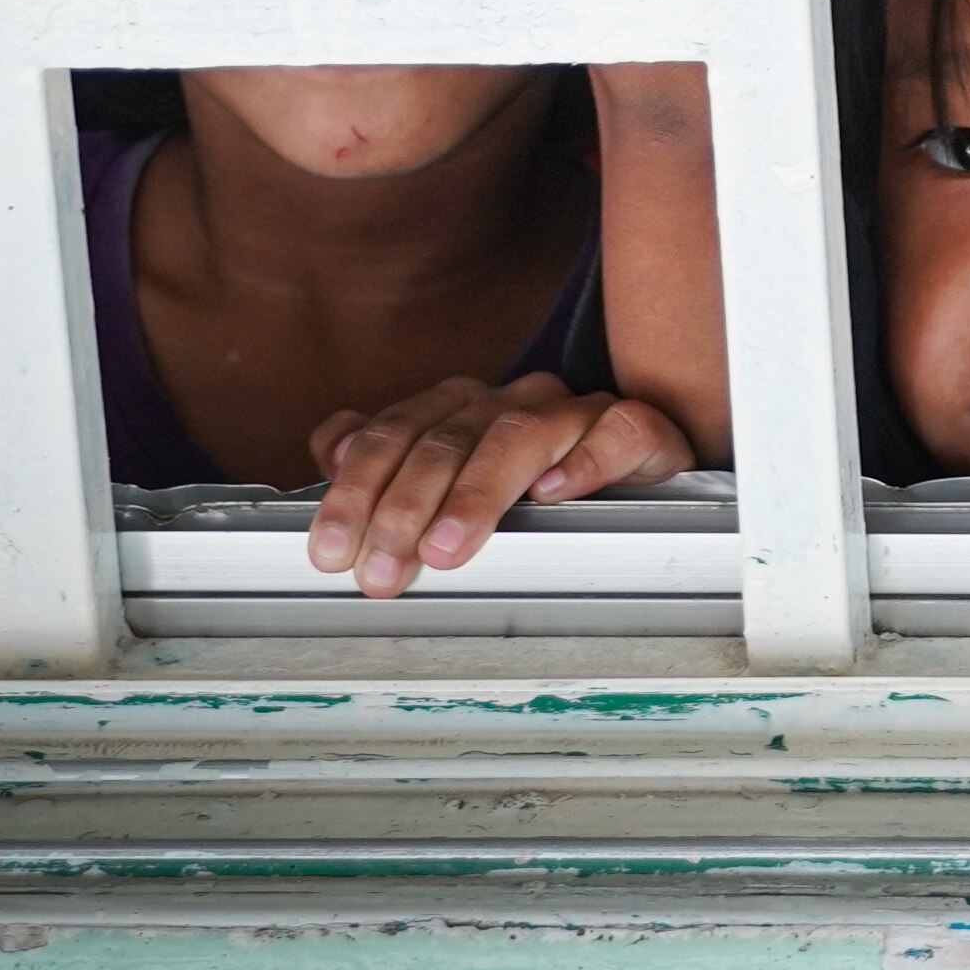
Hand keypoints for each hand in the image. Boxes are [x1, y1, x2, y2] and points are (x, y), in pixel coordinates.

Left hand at [305, 372, 691, 596]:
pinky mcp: (636, 427)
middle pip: (446, 440)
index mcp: (459, 407)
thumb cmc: (538, 481)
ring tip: (446, 547)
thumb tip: (331, 451)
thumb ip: (389, 462)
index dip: (356, 490)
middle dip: (404, 507)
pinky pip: (617, 432)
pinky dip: (585, 460)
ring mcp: (573, 411)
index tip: (331, 550)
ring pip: (518, 434)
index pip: (394, 435)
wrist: (639, 473)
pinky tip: (555, 492)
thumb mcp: (453, 477)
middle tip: (381, 570)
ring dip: (476, 493)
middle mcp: (510, 400)